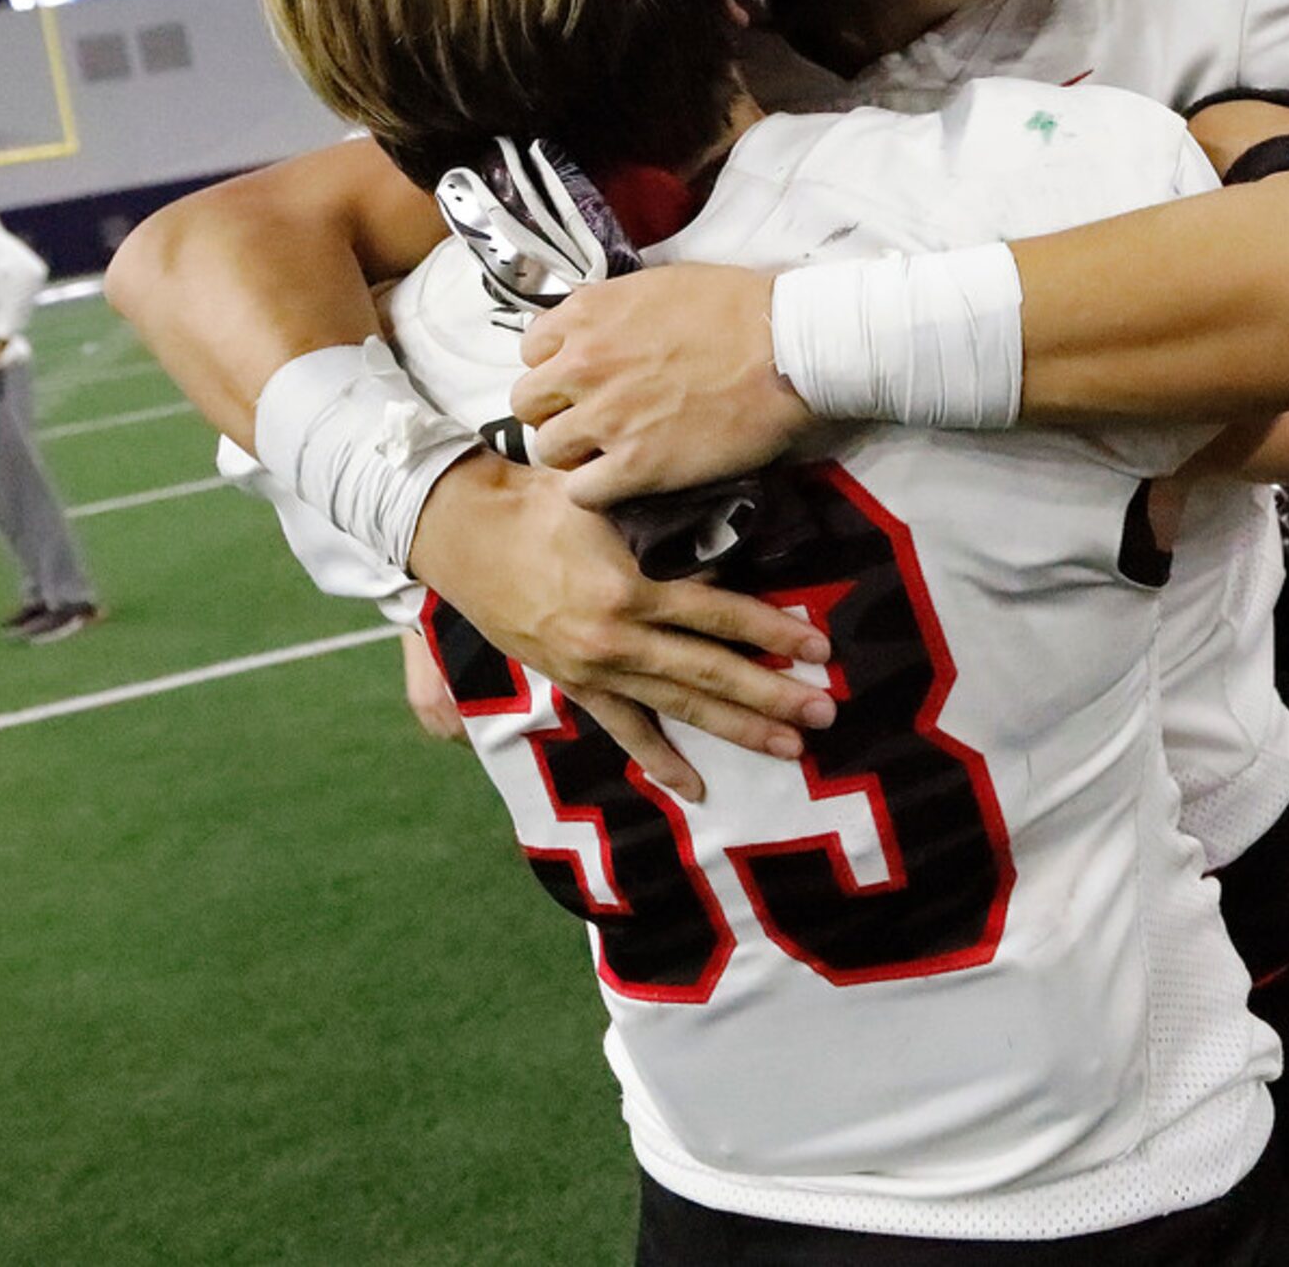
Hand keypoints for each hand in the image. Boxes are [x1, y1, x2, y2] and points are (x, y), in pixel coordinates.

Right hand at [407, 452, 833, 802]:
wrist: (464, 533)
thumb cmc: (540, 504)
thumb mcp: (609, 502)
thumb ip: (666, 527)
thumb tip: (733, 537)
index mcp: (630, 590)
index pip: (720, 616)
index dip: (773, 632)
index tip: (818, 649)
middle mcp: (617, 639)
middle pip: (710, 672)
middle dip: (772, 696)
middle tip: (824, 715)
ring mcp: (595, 670)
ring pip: (679, 706)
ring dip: (737, 729)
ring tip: (789, 748)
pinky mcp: (574, 685)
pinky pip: (625, 730)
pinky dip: (660, 759)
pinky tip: (696, 787)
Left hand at [511, 265, 816, 508]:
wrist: (786, 347)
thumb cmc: (738, 308)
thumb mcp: (659, 285)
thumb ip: (613, 310)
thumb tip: (599, 329)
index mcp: (586, 314)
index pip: (531, 350)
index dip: (555, 367)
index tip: (580, 379)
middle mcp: (582, 364)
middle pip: (528, 403)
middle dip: (555, 411)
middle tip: (589, 418)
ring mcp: (605, 417)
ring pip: (547, 449)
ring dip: (572, 452)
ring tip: (607, 452)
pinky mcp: (634, 465)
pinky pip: (579, 491)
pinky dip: (594, 490)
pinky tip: (621, 480)